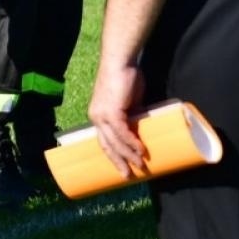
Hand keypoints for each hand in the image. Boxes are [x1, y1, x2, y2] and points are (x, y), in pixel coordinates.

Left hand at [88, 61, 146, 177]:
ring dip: (128, 156)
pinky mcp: (112, 112)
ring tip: (141, 166)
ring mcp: (102, 115)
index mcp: (97, 116)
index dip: (113, 155)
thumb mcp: (128, 102)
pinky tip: (141, 151)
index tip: (122, 167)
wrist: (121, 61)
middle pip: (106, 146)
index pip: (104, 140)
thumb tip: (141, 128)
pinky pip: (122, 133)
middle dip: (118, 162)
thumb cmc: (126, 77)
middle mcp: (96, 117)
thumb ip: (132, 116)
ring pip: (115, 142)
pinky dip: (132, 143)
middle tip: (127, 176)